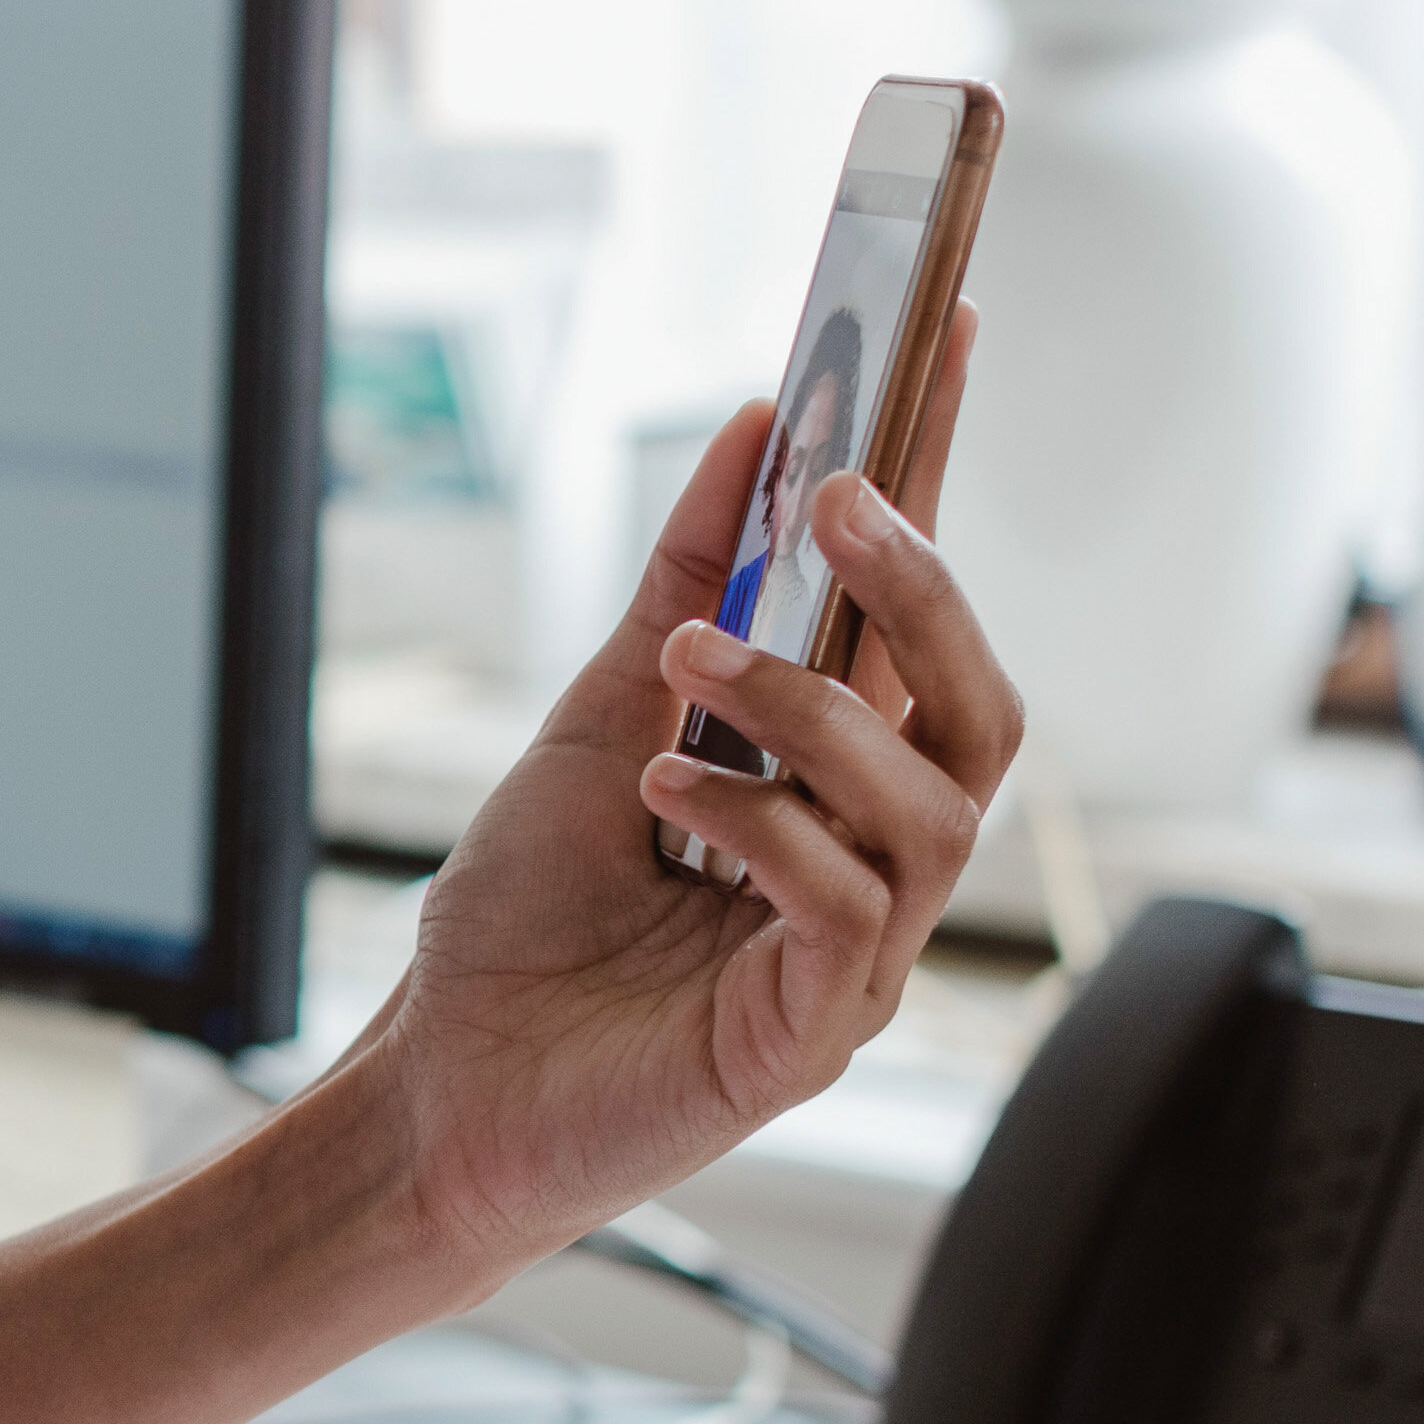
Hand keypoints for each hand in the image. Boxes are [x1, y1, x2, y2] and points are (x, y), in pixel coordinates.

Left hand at [347, 314, 1018, 1270]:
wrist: (439, 1086)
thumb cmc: (522, 931)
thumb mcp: (597, 719)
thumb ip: (684, 590)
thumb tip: (752, 432)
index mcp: (833, 783)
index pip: (918, 618)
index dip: (944, 483)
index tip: (952, 337)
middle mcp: (870, 860)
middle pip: (984, 706)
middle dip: (925, 591)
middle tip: (840, 503)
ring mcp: (856, 954)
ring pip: (929, 805)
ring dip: (815, 707)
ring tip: (694, 669)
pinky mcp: (811, 1034)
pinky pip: (846, 908)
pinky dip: (762, 828)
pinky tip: (669, 798)